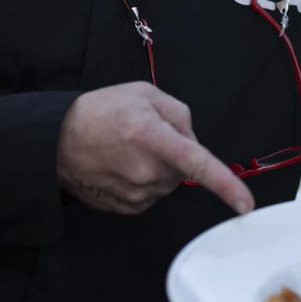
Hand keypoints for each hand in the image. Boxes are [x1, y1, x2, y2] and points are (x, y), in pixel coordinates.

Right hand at [56, 81, 253, 215]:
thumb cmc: (99, 111)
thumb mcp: (144, 94)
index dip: (226, 185)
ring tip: (128, 150)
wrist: (55, 140)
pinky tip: (123, 166)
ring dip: (159, 168)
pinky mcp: (125, 207)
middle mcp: (145, 170)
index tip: (245, 204)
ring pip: (168, 184)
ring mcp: (134, 193)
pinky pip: (151, 196)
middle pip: (184, 170)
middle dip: (176, 154)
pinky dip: (145, 182)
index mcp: (152, 137)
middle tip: (146, 136)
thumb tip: (194, 142)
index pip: (198, 163)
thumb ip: (179, 113)